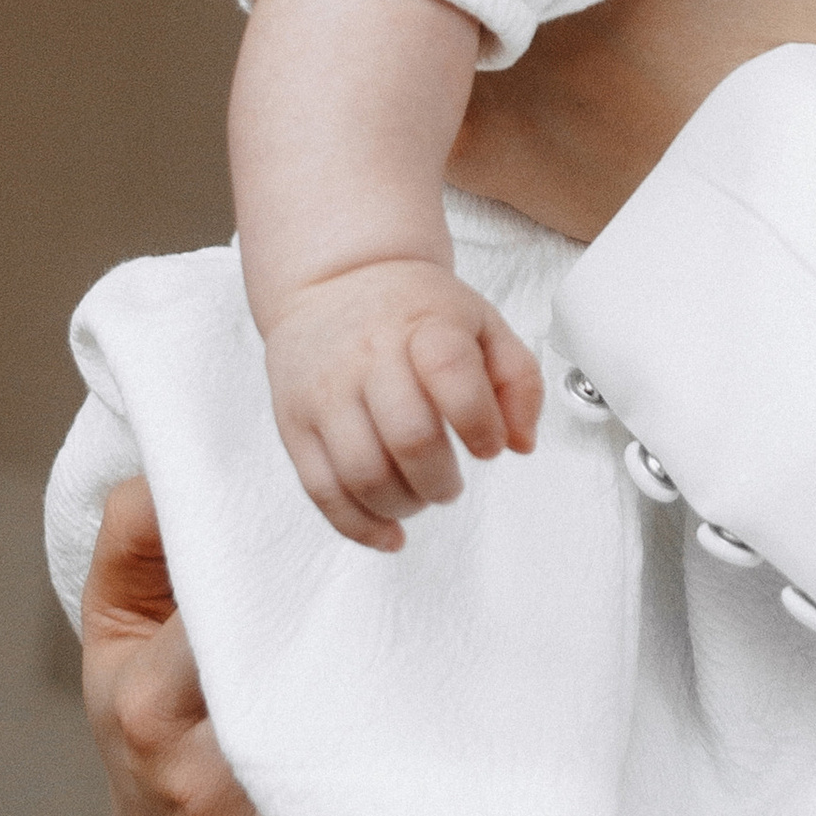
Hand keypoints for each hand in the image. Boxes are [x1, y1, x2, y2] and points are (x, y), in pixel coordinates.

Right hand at [82, 480, 436, 815]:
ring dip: (406, 754)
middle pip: (294, 716)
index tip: (373, 560)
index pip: (233, 633)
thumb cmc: (158, 719)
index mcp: (147, 699)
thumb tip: (172, 476)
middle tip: (444, 629)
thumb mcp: (122, 626)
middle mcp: (185, 779)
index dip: (304, 596)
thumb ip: (140, 539)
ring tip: (466, 704)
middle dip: (366, 676)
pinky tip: (457, 807)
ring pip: (340, 793)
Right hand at [264, 259, 540, 550]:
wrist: (335, 281)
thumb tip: (520, 442)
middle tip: (451, 482)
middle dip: (442, 480)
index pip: (452, 374)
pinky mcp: (294, 424)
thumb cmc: (414, 309)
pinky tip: (389, 533)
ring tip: (420, 496)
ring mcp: (325, 393)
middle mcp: (367, 357)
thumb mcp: (482, 322)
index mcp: (423, 325)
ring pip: (362, 473)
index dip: (479, 423)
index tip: (489, 445)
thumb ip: (518, 380)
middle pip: (409, 438)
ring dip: (404, 505)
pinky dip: (359, 525)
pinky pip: (321, 490)